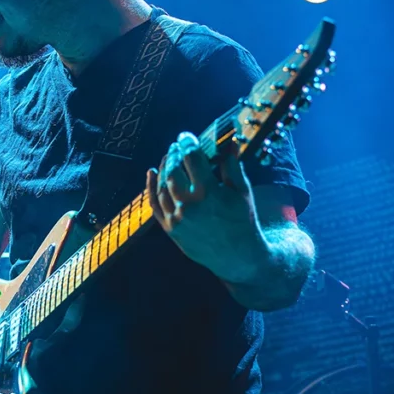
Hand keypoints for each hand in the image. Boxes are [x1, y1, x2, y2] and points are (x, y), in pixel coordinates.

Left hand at [146, 131, 266, 283]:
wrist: (238, 257)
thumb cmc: (243, 221)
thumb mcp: (242, 192)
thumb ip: (232, 166)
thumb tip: (230, 142)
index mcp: (208, 193)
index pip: (192, 159)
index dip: (188, 144)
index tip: (186, 136)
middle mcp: (189, 205)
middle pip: (173, 171)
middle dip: (174, 154)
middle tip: (177, 146)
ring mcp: (177, 218)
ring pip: (162, 186)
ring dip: (163, 168)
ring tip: (169, 157)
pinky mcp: (171, 229)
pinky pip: (155, 205)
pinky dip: (151, 187)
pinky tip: (151, 173)